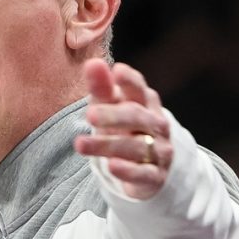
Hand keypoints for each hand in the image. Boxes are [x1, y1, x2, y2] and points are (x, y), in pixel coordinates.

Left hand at [74, 58, 171, 200]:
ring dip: (106, 145)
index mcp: (146, 103)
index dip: (130, 81)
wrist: (149, 167)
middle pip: (136, 117)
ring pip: (135, 146)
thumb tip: (92, 63)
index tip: (117, 71)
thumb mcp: (112, 107)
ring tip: (80, 144)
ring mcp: (158, 150)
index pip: (140, 89)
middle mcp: (156, 125)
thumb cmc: (126, 129)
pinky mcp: (155, 176)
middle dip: (113, 115)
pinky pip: (143, 173)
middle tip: (90, 115)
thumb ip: (102, 87)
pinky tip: (112, 166)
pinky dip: (128, 170)